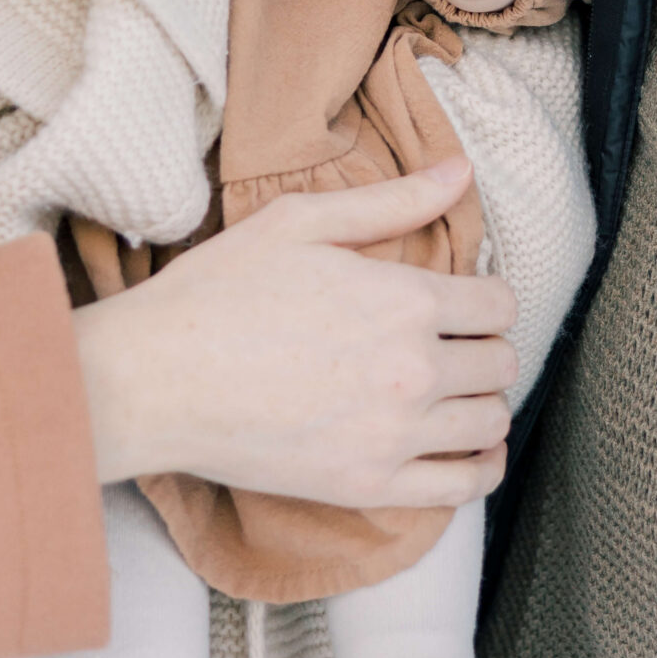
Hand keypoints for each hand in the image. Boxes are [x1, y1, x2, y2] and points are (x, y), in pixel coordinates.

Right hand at [72, 159, 517, 509]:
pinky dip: (480, 467)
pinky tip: (470, 449)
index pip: (498, 302)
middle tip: (454, 341)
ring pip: (491, 421)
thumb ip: (390, 200)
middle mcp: (414, 369)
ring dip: (484, 400)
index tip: (465, 298)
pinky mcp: (370, 486)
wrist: (155, 379)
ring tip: (455, 390)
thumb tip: (459, 171)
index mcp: (404, 299)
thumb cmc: (219, 291)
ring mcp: (395, 434)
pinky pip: (463, 486)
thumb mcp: (300, 222)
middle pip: (501, 361)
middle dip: (486, 344)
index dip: (487, 295)